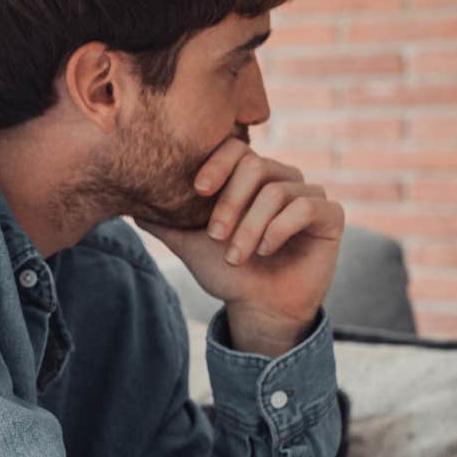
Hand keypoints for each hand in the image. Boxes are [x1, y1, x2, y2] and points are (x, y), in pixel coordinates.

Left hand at [136, 138, 343, 356]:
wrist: (257, 307)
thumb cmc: (226, 272)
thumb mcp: (188, 243)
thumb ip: (163, 220)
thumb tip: (126, 201)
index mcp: (250, 178)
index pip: (235, 148)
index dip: (216, 163)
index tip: (197, 190)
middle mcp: (281, 178)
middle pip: (255, 166)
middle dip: (230, 203)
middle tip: (216, 237)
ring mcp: (308, 194)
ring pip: (277, 191)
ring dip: (251, 227)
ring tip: (236, 256)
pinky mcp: (330, 216)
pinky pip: (307, 207)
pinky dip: (279, 230)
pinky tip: (266, 251)